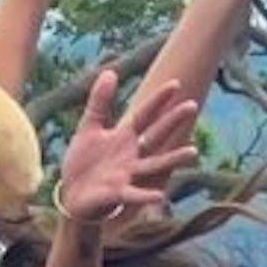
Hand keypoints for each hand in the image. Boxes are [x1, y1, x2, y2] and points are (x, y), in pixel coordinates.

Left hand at [56, 64, 201, 234]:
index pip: (144, 114)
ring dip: (173, 158)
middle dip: (172, 121)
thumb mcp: (89, 127)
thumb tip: (111, 71)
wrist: (72, 195)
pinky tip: (160, 195)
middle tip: (193, 105)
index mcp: (124, 137)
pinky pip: (135, 194)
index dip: (158, 99)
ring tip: (193, 152)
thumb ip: (99, 101)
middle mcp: (131, 155)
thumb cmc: (84, 162)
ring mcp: (127, 174)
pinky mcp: (118, 193)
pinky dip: (146, 195)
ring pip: (154, 165)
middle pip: (155, 135)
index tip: (175, 82)